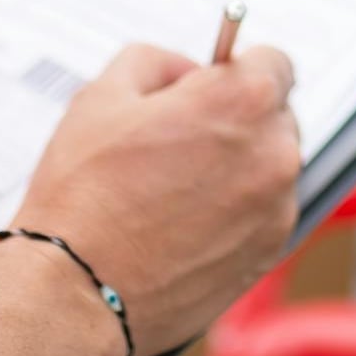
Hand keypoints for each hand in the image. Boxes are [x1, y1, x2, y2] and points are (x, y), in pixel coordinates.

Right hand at [9, 44, 301, 355]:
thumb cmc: (83, 195)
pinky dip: (235, 212)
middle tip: (177, 141)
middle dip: (235, 120)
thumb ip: (157, 62)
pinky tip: (183, 224)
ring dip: (236, 168)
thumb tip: (186, 71)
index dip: (235, 70)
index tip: (210, 86)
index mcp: (243, 100)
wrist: (77, 292)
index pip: (273, 63)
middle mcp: (276, 151)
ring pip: (269, 168)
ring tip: (171, 190)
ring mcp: (278, 208)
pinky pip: (262, 213)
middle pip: (274, 116)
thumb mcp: (101, 96)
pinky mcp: (270, 253)